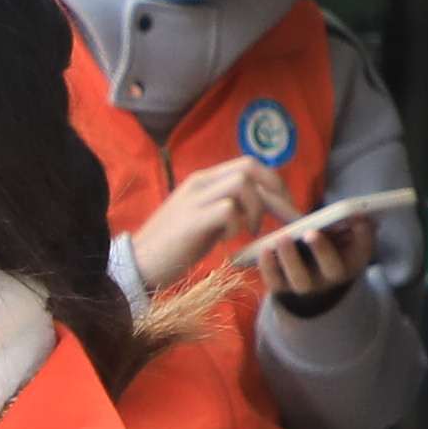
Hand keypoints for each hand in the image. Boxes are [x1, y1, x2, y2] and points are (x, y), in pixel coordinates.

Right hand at [130, 157, 284, 289]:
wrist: (139, 263)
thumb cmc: (175, 245)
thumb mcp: (206, 219)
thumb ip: (228, 207)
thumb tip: (261, 206)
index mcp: (204, 180)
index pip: (249, 165)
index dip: (274, 183)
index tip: (287, 207)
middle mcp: (200, 182)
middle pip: (250, 167)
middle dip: (276, 192)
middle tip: (285, 217)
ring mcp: (195, 199)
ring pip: (241, 184)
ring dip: (256, 209)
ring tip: (251, 230)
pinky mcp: (192, 220)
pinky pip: (227, 210)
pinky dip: (237, 225)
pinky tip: (228, 240)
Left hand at [263, 205, 368, 312]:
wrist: (314, 274)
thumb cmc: (336, 250)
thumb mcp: (352, 242)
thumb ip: (359, 229)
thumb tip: (361, 216)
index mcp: (346, 269)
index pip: (354, 256)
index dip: (353, 243)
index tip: (347, 224)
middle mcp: (326, 282)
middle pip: (329, 271)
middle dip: (322, 250)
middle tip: (312, 231)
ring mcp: (303, 285)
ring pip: (299, 279)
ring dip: (291, 258)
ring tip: (284, 238)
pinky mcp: (281, 286)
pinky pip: (274, 281)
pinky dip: (268, 267)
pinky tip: (265, 249)